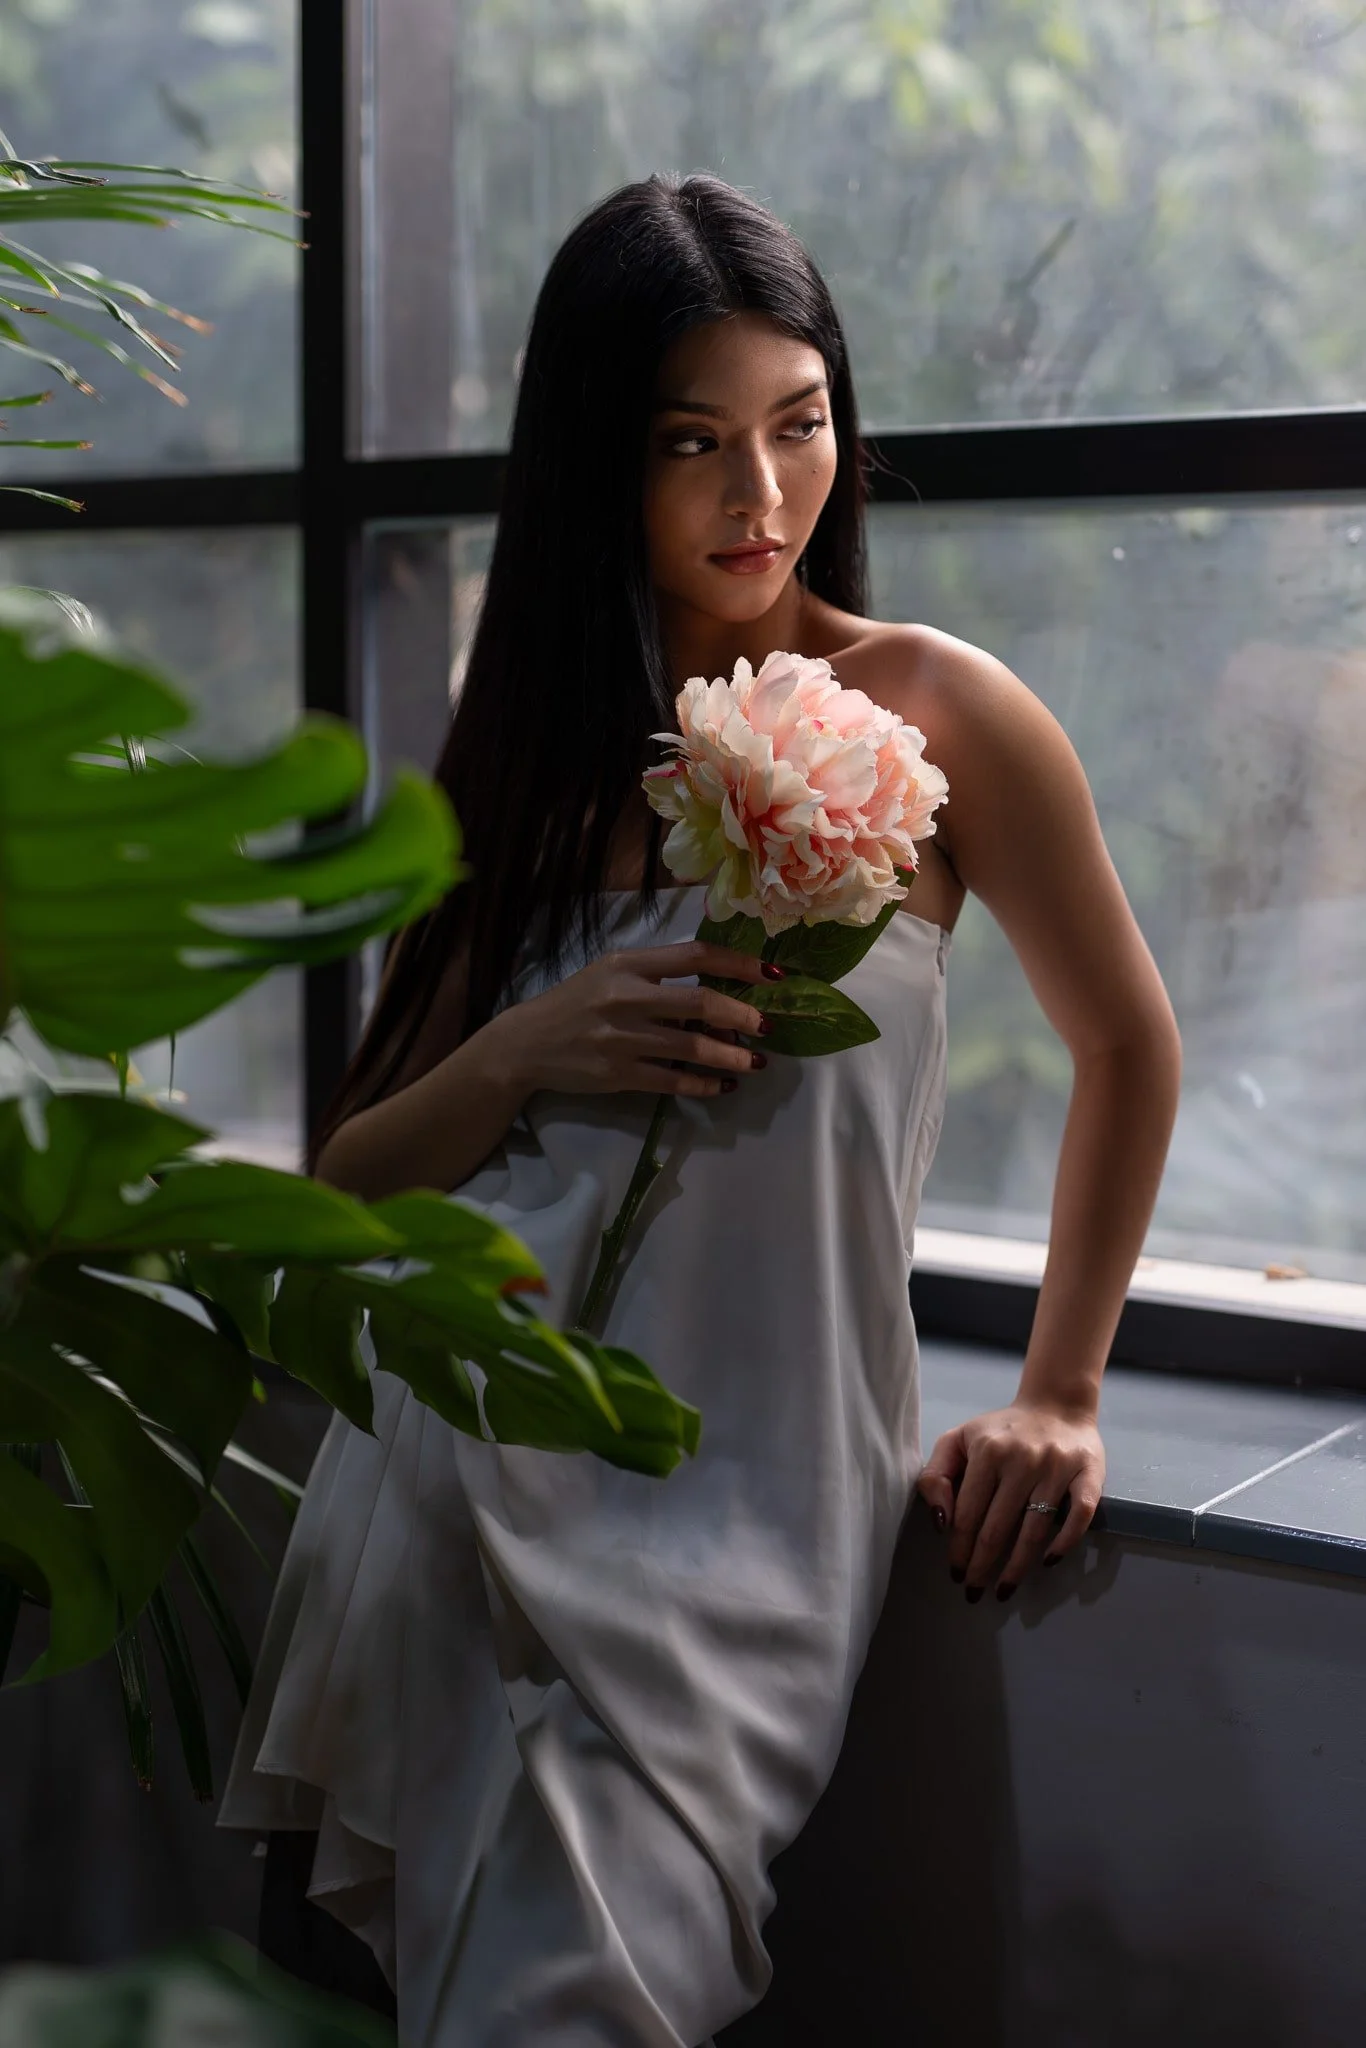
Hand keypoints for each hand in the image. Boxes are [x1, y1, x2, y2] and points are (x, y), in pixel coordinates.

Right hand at [495, 938, 779, 1100]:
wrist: (527, 1044)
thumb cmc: (576, 1003)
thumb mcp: (611, 973)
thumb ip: (657, 975)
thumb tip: (718, 988)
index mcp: (628, 964)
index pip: (695, 956)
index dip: (739, 964)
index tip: (771, 974)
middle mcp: (626, 998)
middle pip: (701, 1003)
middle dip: (743, 1016)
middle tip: (767, 1026)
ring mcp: (621, 1039)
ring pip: (693, 1048)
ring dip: (732, 1057)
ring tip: (756, 1063)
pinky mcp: (617, 1075)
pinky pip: (673, 1081)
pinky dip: (704, 1085)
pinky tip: (723, 1085)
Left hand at [916, 1400, 1104, 1600]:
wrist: (1056, 1404)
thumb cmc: (1001, 1431)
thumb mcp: (958, 1440)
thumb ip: (936, 1475)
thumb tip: (941, 1521)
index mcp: (987, 1451)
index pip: (968, 1514)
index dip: (959, 1549)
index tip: (956, 1573)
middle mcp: (1022, 1460)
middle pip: (998, 1528)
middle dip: (982, 1566)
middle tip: (974, 1592)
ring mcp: (1057, 1467)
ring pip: (1035, 1530)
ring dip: (1018, 1567)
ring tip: (1004, 1589)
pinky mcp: (1088, 1474)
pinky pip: (1079, 1516)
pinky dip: (1065, 1542)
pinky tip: (1048, 1562)